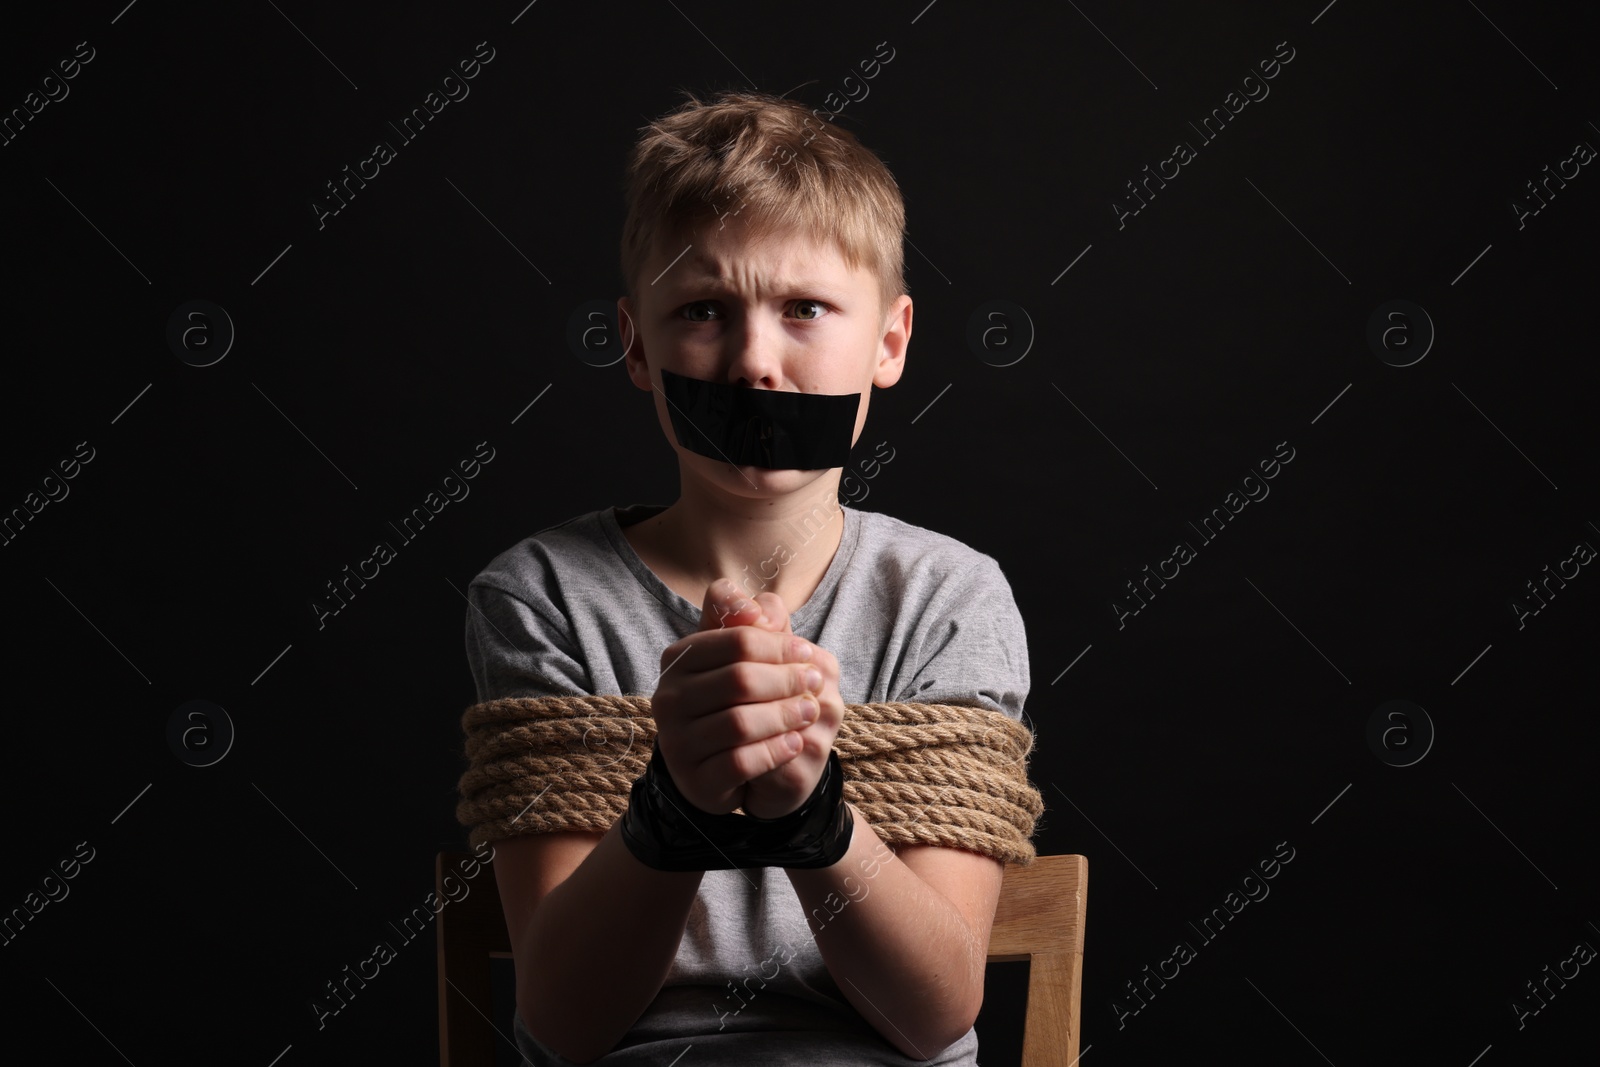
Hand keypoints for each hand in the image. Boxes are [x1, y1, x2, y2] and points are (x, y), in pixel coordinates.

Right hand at [649, 579, 834, 817]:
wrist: (720, 766)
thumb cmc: (735, 699)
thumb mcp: (746, 657)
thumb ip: (755, 624)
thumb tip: (759, 608)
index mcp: (679, 659)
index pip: (736, 640)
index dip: (778, 645)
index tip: (807, 653)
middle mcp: (668, 698)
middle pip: (739, 680)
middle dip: (786, 680)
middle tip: (815, 683)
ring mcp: (676, 742)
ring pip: (739, 723)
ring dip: (784, 716)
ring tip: (810, 712)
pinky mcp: (693, 780)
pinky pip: (739, 763)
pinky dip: (773, 751)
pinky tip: (795, 743)